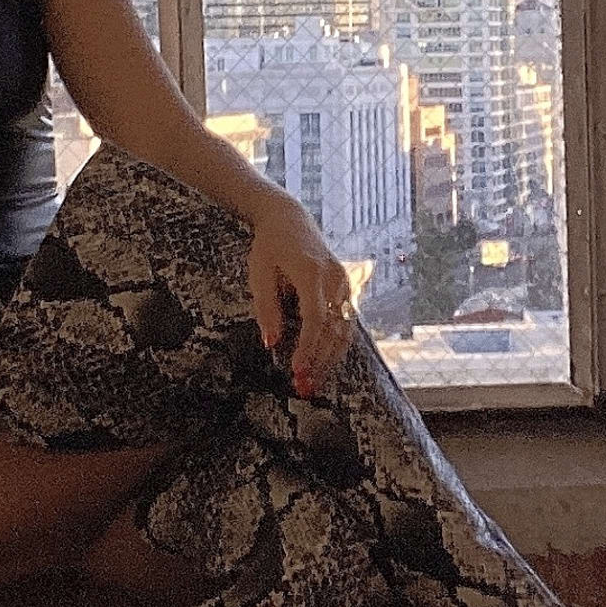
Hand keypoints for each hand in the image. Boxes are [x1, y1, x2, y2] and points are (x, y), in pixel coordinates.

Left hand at [247, 203, 357, 396]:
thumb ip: (266, 308)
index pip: (315, 318)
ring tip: (313, 383)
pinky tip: (324, 364)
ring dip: (330, 359)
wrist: (289, 219)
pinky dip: (336, 346)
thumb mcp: (259, 273)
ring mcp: (345, 283)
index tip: (296, 370)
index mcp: (312, 271)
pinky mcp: (347, 288)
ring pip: (344, 330)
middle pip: (333, 329)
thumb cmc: (269, 246)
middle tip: (304, 387)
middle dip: (320, 361)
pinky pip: (346, 323)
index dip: (307, 347)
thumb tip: (272, 343)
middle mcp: (335, 278)